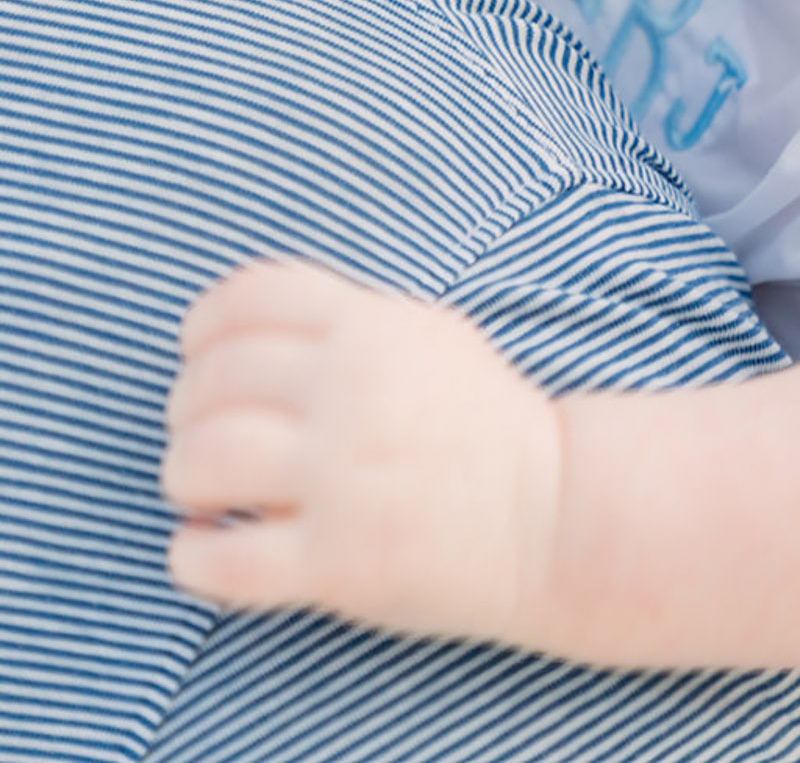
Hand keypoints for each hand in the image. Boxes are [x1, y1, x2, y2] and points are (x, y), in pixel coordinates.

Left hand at [165, 263, 566, 645]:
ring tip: (200, 495)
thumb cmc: (483, 421)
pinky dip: (193, 559)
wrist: (556, 512)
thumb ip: (344, 320)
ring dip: (182, 477)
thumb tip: (240, 327)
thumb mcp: (429, 334)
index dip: (203, 325)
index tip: (197, 354)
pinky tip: (204, 552)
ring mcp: (343, 479)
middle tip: (197, 434)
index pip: (248, 298)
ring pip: (202, 462)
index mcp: (371, 329)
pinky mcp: (338, 563)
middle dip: (185, 409)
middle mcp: (350, 393)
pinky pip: (223, 562)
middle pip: (212, 380)